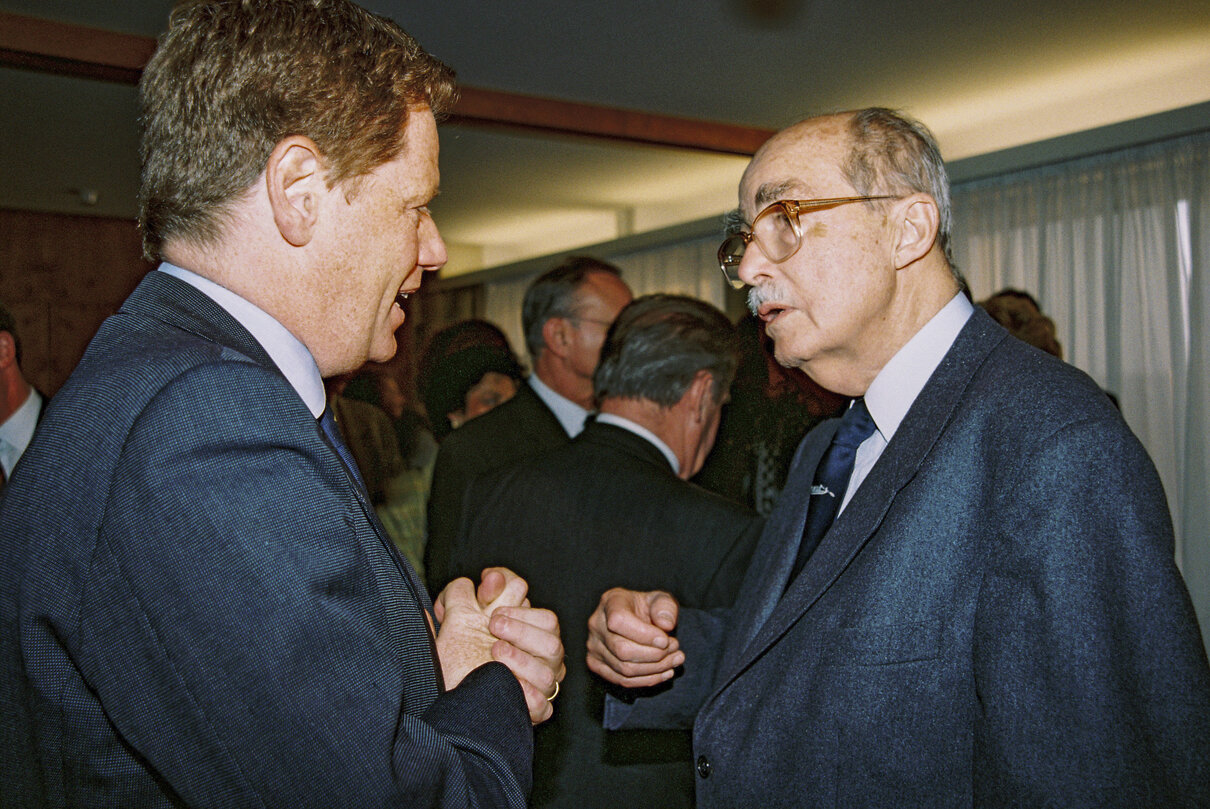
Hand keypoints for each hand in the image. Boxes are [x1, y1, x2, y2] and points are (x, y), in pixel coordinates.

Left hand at [434, 568, 564, 724]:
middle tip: (493, 627)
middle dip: (522, 630)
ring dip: (521, 661)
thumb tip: (490, 577)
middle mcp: (541, 660)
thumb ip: (468, 593)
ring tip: (494, 654)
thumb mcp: (457, 621)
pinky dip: (529, 698)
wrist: (451, 698)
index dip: (521, 610)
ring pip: (549, 674)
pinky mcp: (532, 712)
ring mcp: (540, 686)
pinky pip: (543, 707)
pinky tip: (511, 687)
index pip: (546, 618)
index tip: (491, 611)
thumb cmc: (457, 656)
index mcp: (532, 636)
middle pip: (552, 640)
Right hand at [586, 588, 682, 687]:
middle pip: (622, 650)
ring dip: (655, 669)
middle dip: (655, 655)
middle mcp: (596, 624)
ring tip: (675, 660)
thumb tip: (666, 625)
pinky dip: (647, 679)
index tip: (666, 639)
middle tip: (675, 649)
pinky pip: (622, 680)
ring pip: (624, 669)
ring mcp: (594, 647)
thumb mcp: (661, 599)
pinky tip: (665, 672)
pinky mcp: (596, 664)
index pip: (619, 621)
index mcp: (610, 602)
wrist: (639, 619)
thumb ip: (665, 607)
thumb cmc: (649, 608)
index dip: (644, 635)